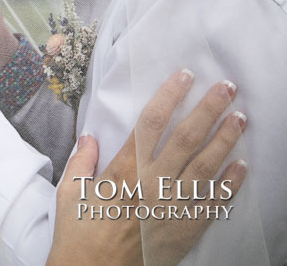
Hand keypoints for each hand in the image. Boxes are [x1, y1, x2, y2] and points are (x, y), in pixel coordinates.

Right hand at [47, 70, 247, 264]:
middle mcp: (152, 183)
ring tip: (240, 118)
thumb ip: (81, 161)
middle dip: (208, 109)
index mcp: (123, 170)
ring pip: (205, 166)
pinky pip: (213, 203)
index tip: (184, 77)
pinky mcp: (184, 229)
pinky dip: (229, 184)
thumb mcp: (69, 193)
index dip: (169, 96)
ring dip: (224, 139)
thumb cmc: (79, 233)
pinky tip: (241, 166)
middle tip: (226, 88)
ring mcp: (172, 207)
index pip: (151, 123)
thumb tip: (90, 137)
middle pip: (186, 138)